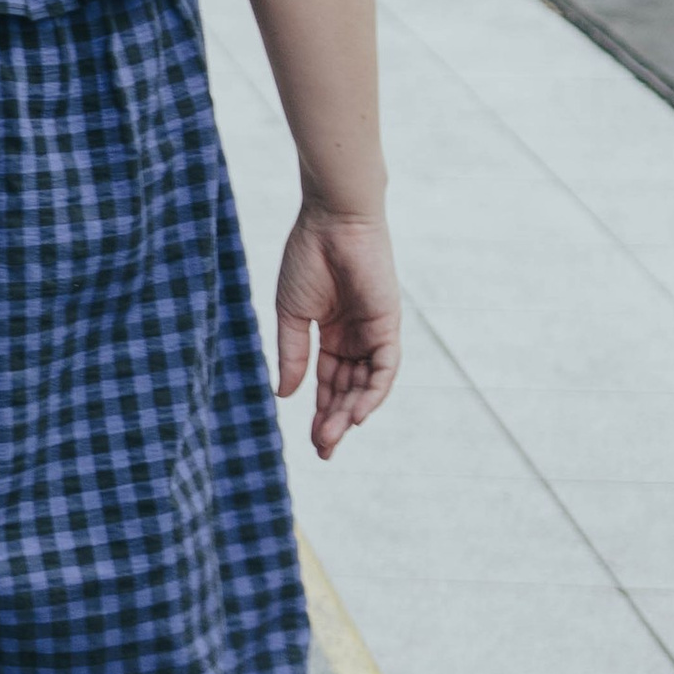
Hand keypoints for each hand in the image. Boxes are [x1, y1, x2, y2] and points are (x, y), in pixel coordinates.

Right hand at [275, 206, 398, 458]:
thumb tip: (285, 395)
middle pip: (348, 390)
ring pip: (367, 385)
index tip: (311, 442)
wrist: (331, 222)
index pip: (329, 382)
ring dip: (351, 413)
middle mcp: (356, 337)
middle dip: (335, 421)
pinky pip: (385, 368)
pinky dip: (374, 393)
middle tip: (322, 451)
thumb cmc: (307, 259)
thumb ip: (292, 355)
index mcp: (332, 333)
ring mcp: (373, 332)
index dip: (320, 412)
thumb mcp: (291, 315)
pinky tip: (358, 415)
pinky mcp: (388, 325)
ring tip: (332, 439)